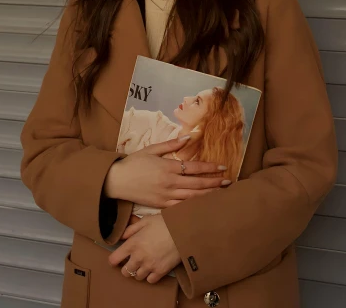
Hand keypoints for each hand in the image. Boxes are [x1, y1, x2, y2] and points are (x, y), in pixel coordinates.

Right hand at [103, 136, 229, 208]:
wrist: (117, 181)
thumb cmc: (134, 163)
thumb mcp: (151, 150)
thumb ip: (171, 145)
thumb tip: (188, 137)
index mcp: (168, 167)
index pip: (194, 167)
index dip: (210, 168)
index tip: (223, 167)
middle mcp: (169, 183)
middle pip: (197, 184)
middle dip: (214, 183)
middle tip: (228, 182)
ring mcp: (166, 196)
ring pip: (192, 197)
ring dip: (208, 195)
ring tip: (221, 194)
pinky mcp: (161, 206)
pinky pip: (181, 207)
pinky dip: (194, 206)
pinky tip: (203, 205)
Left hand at [108, 213, 180, 282]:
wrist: (182, 231)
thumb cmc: (163, 223)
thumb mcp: (145, 220)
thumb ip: (131, 229)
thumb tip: (122, 237)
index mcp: (133, 244)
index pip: (114, 259)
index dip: (114, 260)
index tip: (117, 259)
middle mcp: (139, 257)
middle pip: (125, 272)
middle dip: (127, 267)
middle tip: (132, 261)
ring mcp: (149, 266)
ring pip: (137, 277)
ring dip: (139, 271)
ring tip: (144, 264)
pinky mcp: (160, 272)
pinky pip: (150, 280)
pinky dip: (150, 276)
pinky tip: (153, 268)